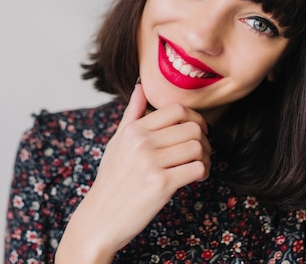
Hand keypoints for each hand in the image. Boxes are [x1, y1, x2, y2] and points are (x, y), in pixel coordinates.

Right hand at [54, 84, 210, 262]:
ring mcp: (150, 162)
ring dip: (205, 157)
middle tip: (201, 152)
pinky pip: (196, 168)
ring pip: (197, 146)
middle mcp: (141, 142)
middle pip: (192, 127)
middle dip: (204, 139)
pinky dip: (202, 172)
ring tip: (198, 166)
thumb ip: (131, 114)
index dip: (194, 118)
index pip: (176, 109)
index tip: (196, 132)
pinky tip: (195, 178)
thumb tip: (140, 87)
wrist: (99, 219)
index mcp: (133, 129)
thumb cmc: (111, 181)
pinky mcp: (161, 184)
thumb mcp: (117, 143)